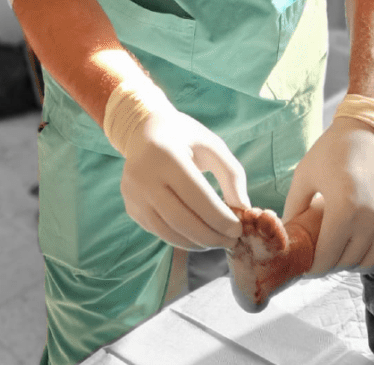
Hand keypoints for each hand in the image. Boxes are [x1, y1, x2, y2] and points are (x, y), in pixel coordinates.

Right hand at [119, 107, 249, 249]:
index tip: (239, 229)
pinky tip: (198, 236)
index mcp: (166, 156)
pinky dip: (181, 239)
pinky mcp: (130, 208)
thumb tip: (243, 209)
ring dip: (197, 243)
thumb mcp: (213, 145)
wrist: (145, 131)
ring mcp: (133, 195)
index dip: (220, 218)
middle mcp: (143, 177)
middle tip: (232, 241)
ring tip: (217, 241)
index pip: (197, 197)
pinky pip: (158, 232)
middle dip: (211, 236)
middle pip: (181, 220)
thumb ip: (232, 174)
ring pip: (168, 232)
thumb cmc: (185, 137)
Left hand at [283, 117, 373, 273]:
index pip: (326, 257)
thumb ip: (294, 208)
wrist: (368, 131)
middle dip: (327, 265)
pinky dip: (367, 256)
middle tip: (313, 258)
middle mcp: (368, 220)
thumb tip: (286, 233)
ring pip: (365, 262)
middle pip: (345, 262)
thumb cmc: (333, 150)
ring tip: (332, 253)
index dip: (312, 267)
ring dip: (347, 262)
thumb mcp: (305, 176)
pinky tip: (352, 247)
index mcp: (344, 210)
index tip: (302, 264)